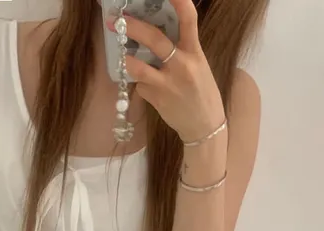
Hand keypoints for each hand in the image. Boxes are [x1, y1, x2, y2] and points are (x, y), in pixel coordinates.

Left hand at [111, 0, 225, 143]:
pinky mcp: (157, 99)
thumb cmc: (201, 92)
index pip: (189, 20)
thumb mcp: (198, 65)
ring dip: (127, 61)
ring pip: (140, 68)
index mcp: (195, 52)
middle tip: (118, 20)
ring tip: (122, 56)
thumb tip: (156, 34)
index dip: (180, 3)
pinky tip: (147, 87)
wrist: (205, 126)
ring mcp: (168, 84)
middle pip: (155, 40)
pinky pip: (141, 86)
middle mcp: (182, 65)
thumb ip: (181, 49)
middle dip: (134, 27)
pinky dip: (140, 84)